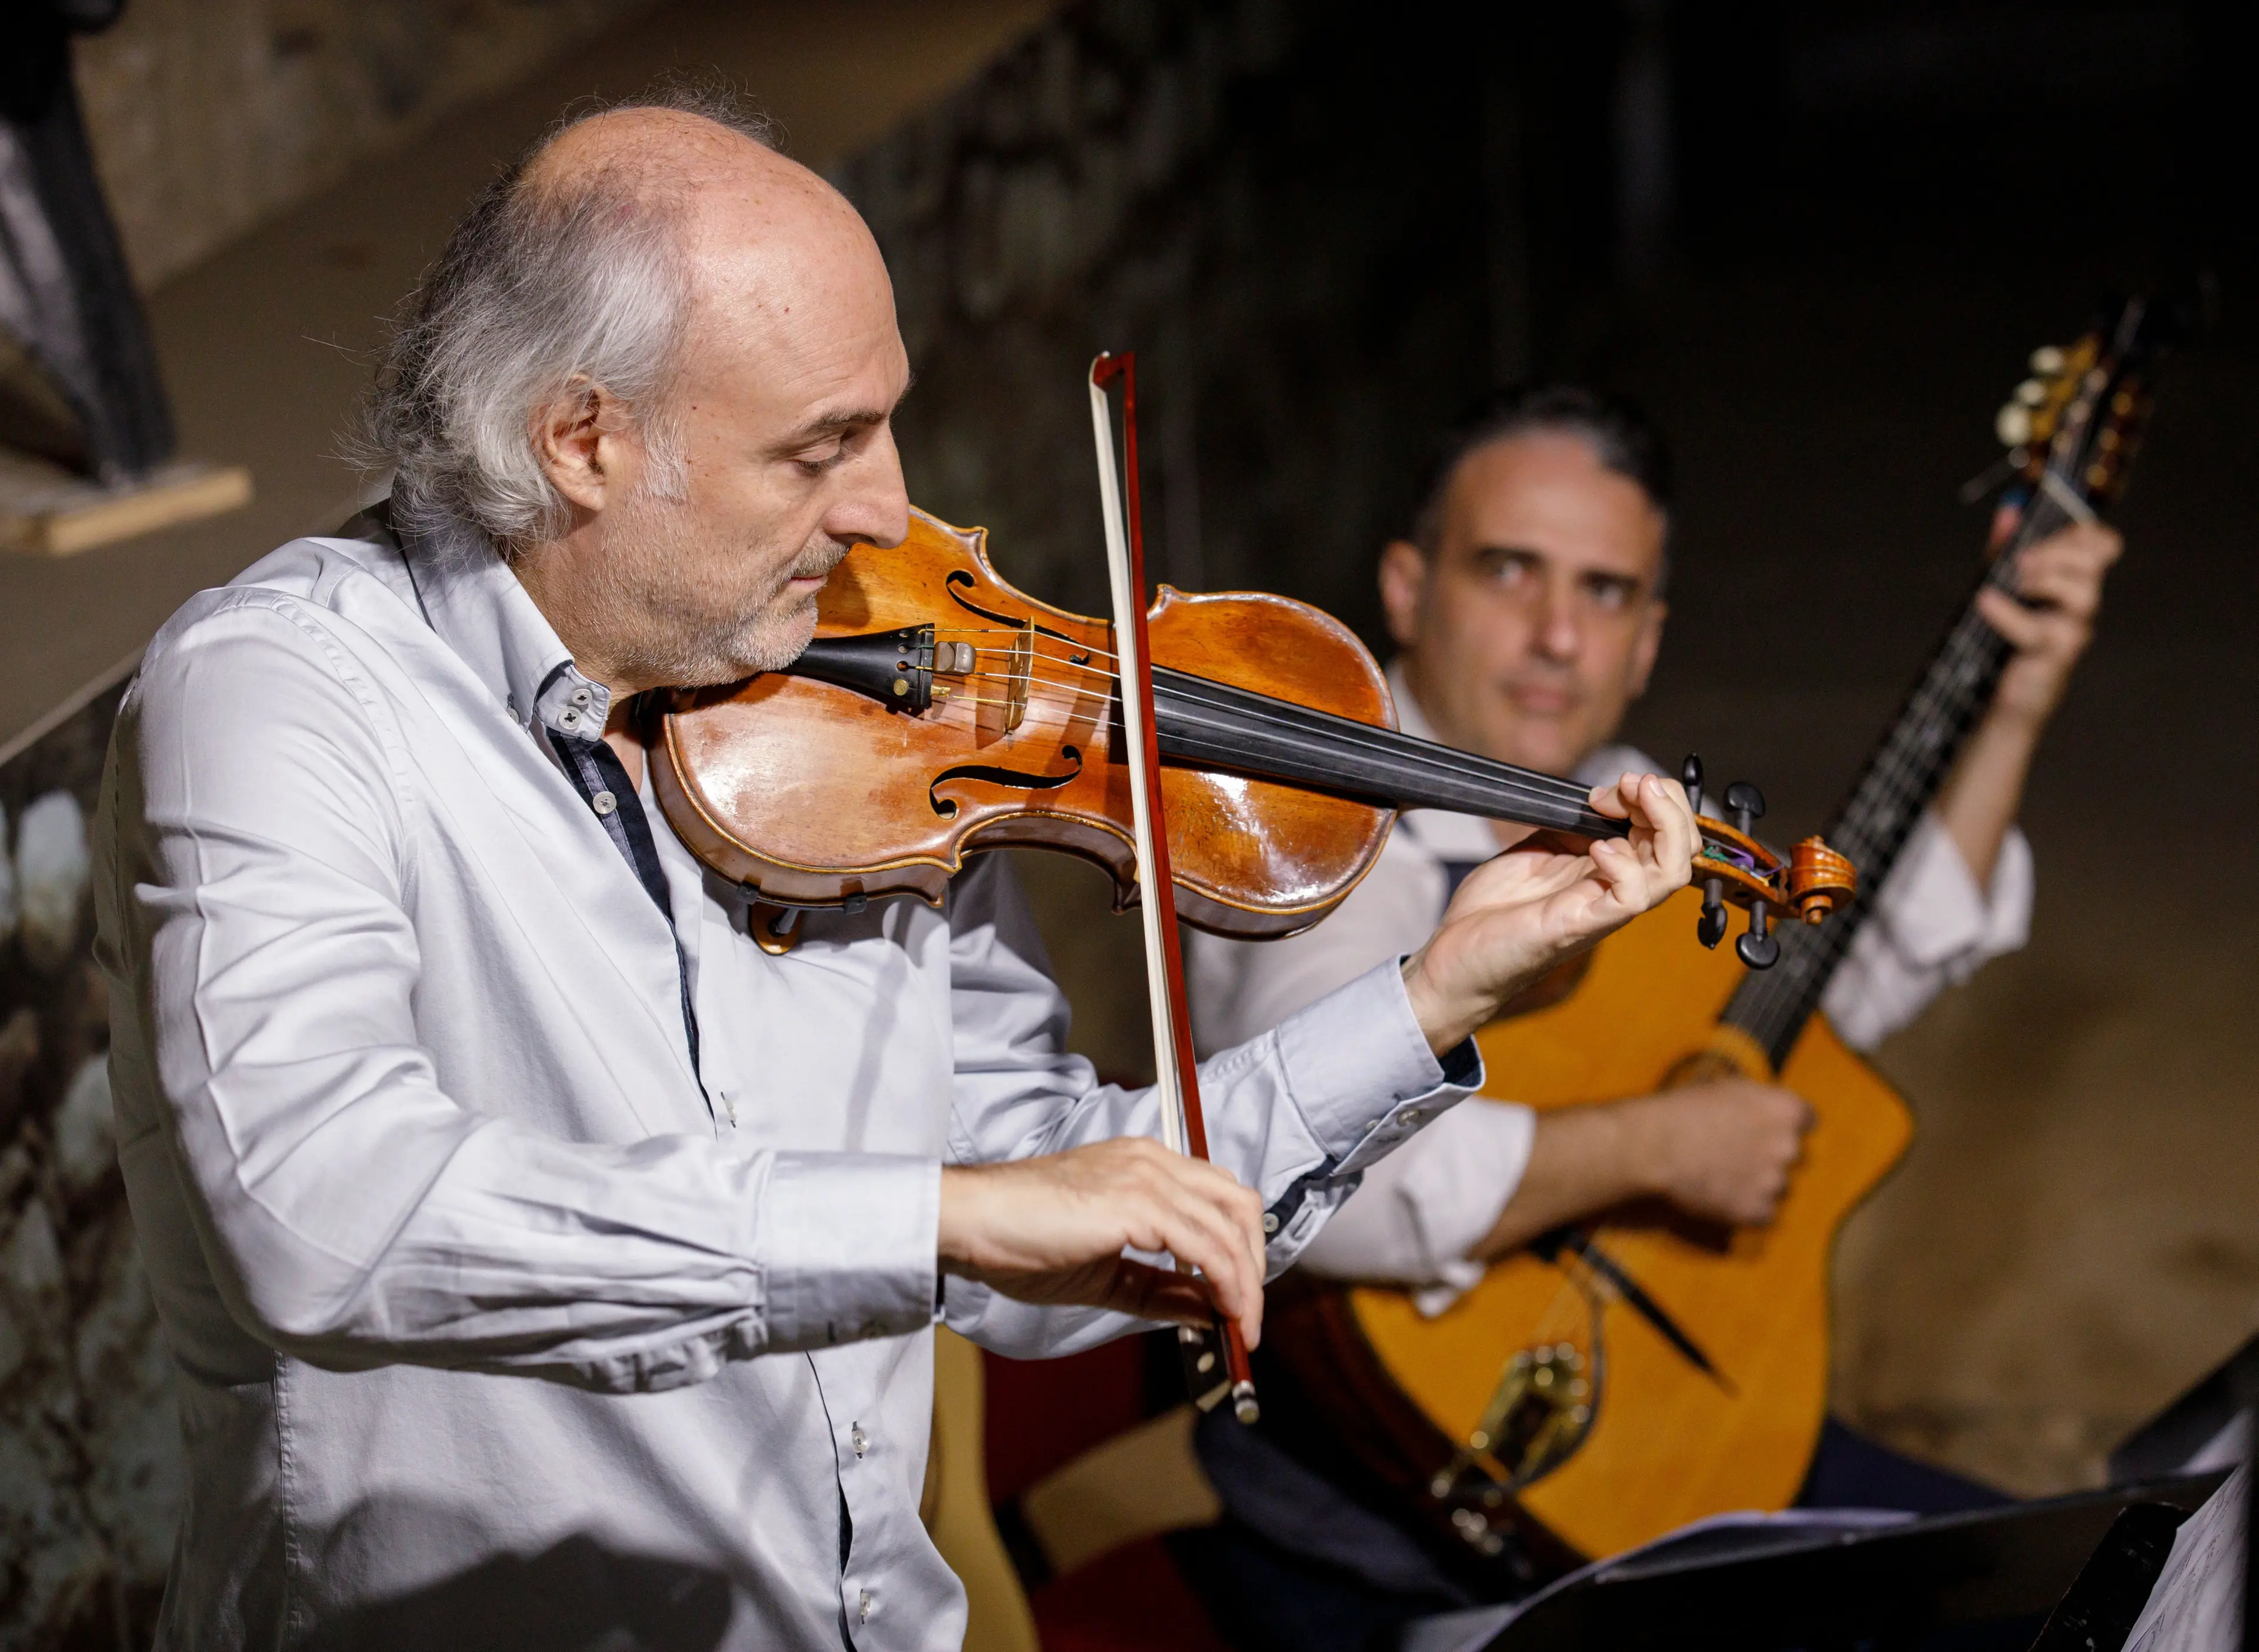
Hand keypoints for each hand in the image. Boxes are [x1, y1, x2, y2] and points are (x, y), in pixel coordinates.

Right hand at [938, 1138, 1269, 1346]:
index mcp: (1145, 1165)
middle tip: (1248, 1318)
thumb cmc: (1021, 1240)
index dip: (1240, 1248)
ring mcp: (1147, 1178)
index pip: (1219, 1197)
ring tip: (1240, 1329)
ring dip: (1245, 1286)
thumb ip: (1161, 1288)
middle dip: (1255, 1264)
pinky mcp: (1137, 1204)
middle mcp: (1153, 1162)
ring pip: (1229, 1228)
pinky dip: (1225, 1283)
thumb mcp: (1107, 1274)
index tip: (1239, 1298)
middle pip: (1239, 1206)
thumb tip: (1211, 1311)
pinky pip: (1205, 1247)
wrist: (973, 1222)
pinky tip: (1222, 1313)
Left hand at [1402, 772, 1695, 1054]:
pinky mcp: (1581, 925)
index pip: (1666, 832)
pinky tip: (1598, 849)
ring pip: (1672, 872)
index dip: (1652, 797)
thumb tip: (1594, 799)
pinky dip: (1625, 867)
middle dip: (1667, 802)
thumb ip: (1570, 824)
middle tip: (1627, 784)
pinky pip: (1631, 898)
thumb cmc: (1494, 911)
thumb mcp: (1537, 847)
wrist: (1455, 957)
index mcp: (1609, 869)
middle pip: (1682, 847)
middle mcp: (1616, 889)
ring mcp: (1603, 909)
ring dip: (1663, 825)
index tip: (1611, 786)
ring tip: (1626, 799)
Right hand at [1619, 1080, 1813, 1226]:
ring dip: (1758, 1183)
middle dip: (1771, 1155)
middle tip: (1739, 1154)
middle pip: (1793, 1155)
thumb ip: (1756, 1101)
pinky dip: (1746, 1208)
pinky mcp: (1758, 1212)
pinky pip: (1762, 1213)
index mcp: (1785, 1110)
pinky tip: (1722, 1196)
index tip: (1768, 1128)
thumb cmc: (1683, 1111)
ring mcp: (1775, 1183)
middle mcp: (1789, 1147)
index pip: (1807, 1119)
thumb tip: (1761, 1108)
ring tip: (1723, 1176)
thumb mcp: (1727, 1088)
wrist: (1656, 1148)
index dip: (1784, 1125)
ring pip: (1777, 1186)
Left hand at [1973, 513, 2121, 728]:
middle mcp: (2081, 603)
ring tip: (2015, 582)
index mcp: (2073, 582)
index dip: (2084, 530)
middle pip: (2095, 560)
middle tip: (2022, 559)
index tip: (2051, 530)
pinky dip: (2009, 613)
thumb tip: (2009, 510)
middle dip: (2059, 549)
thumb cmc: (2006, 642)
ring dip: (2047, 577)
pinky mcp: (2057, 656)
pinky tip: (1986, 602)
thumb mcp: (2003, 587)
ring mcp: (2074, 629)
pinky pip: (2040, 629)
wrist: (2005, 697)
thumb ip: (2006, 549)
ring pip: (2084, 592)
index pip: (2102, 545)